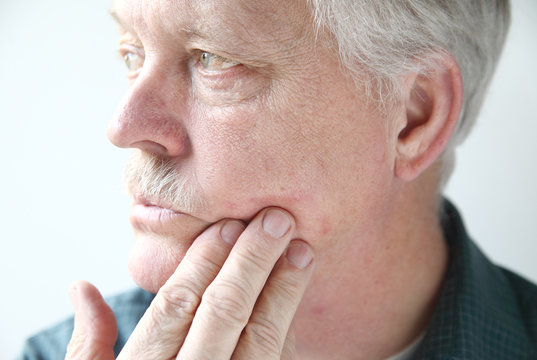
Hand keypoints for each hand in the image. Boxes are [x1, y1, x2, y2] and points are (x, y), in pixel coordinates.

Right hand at [65, 208, 314, 359]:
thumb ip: (90, 345)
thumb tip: (81, 287)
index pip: (178, 306)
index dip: (205, 262)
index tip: (230, 224)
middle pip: (223, 313)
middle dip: (252, 262)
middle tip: (277, 220)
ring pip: (260, 340)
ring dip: (283, 291)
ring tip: (301, 250)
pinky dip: (288, 330)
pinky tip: (299, 297)